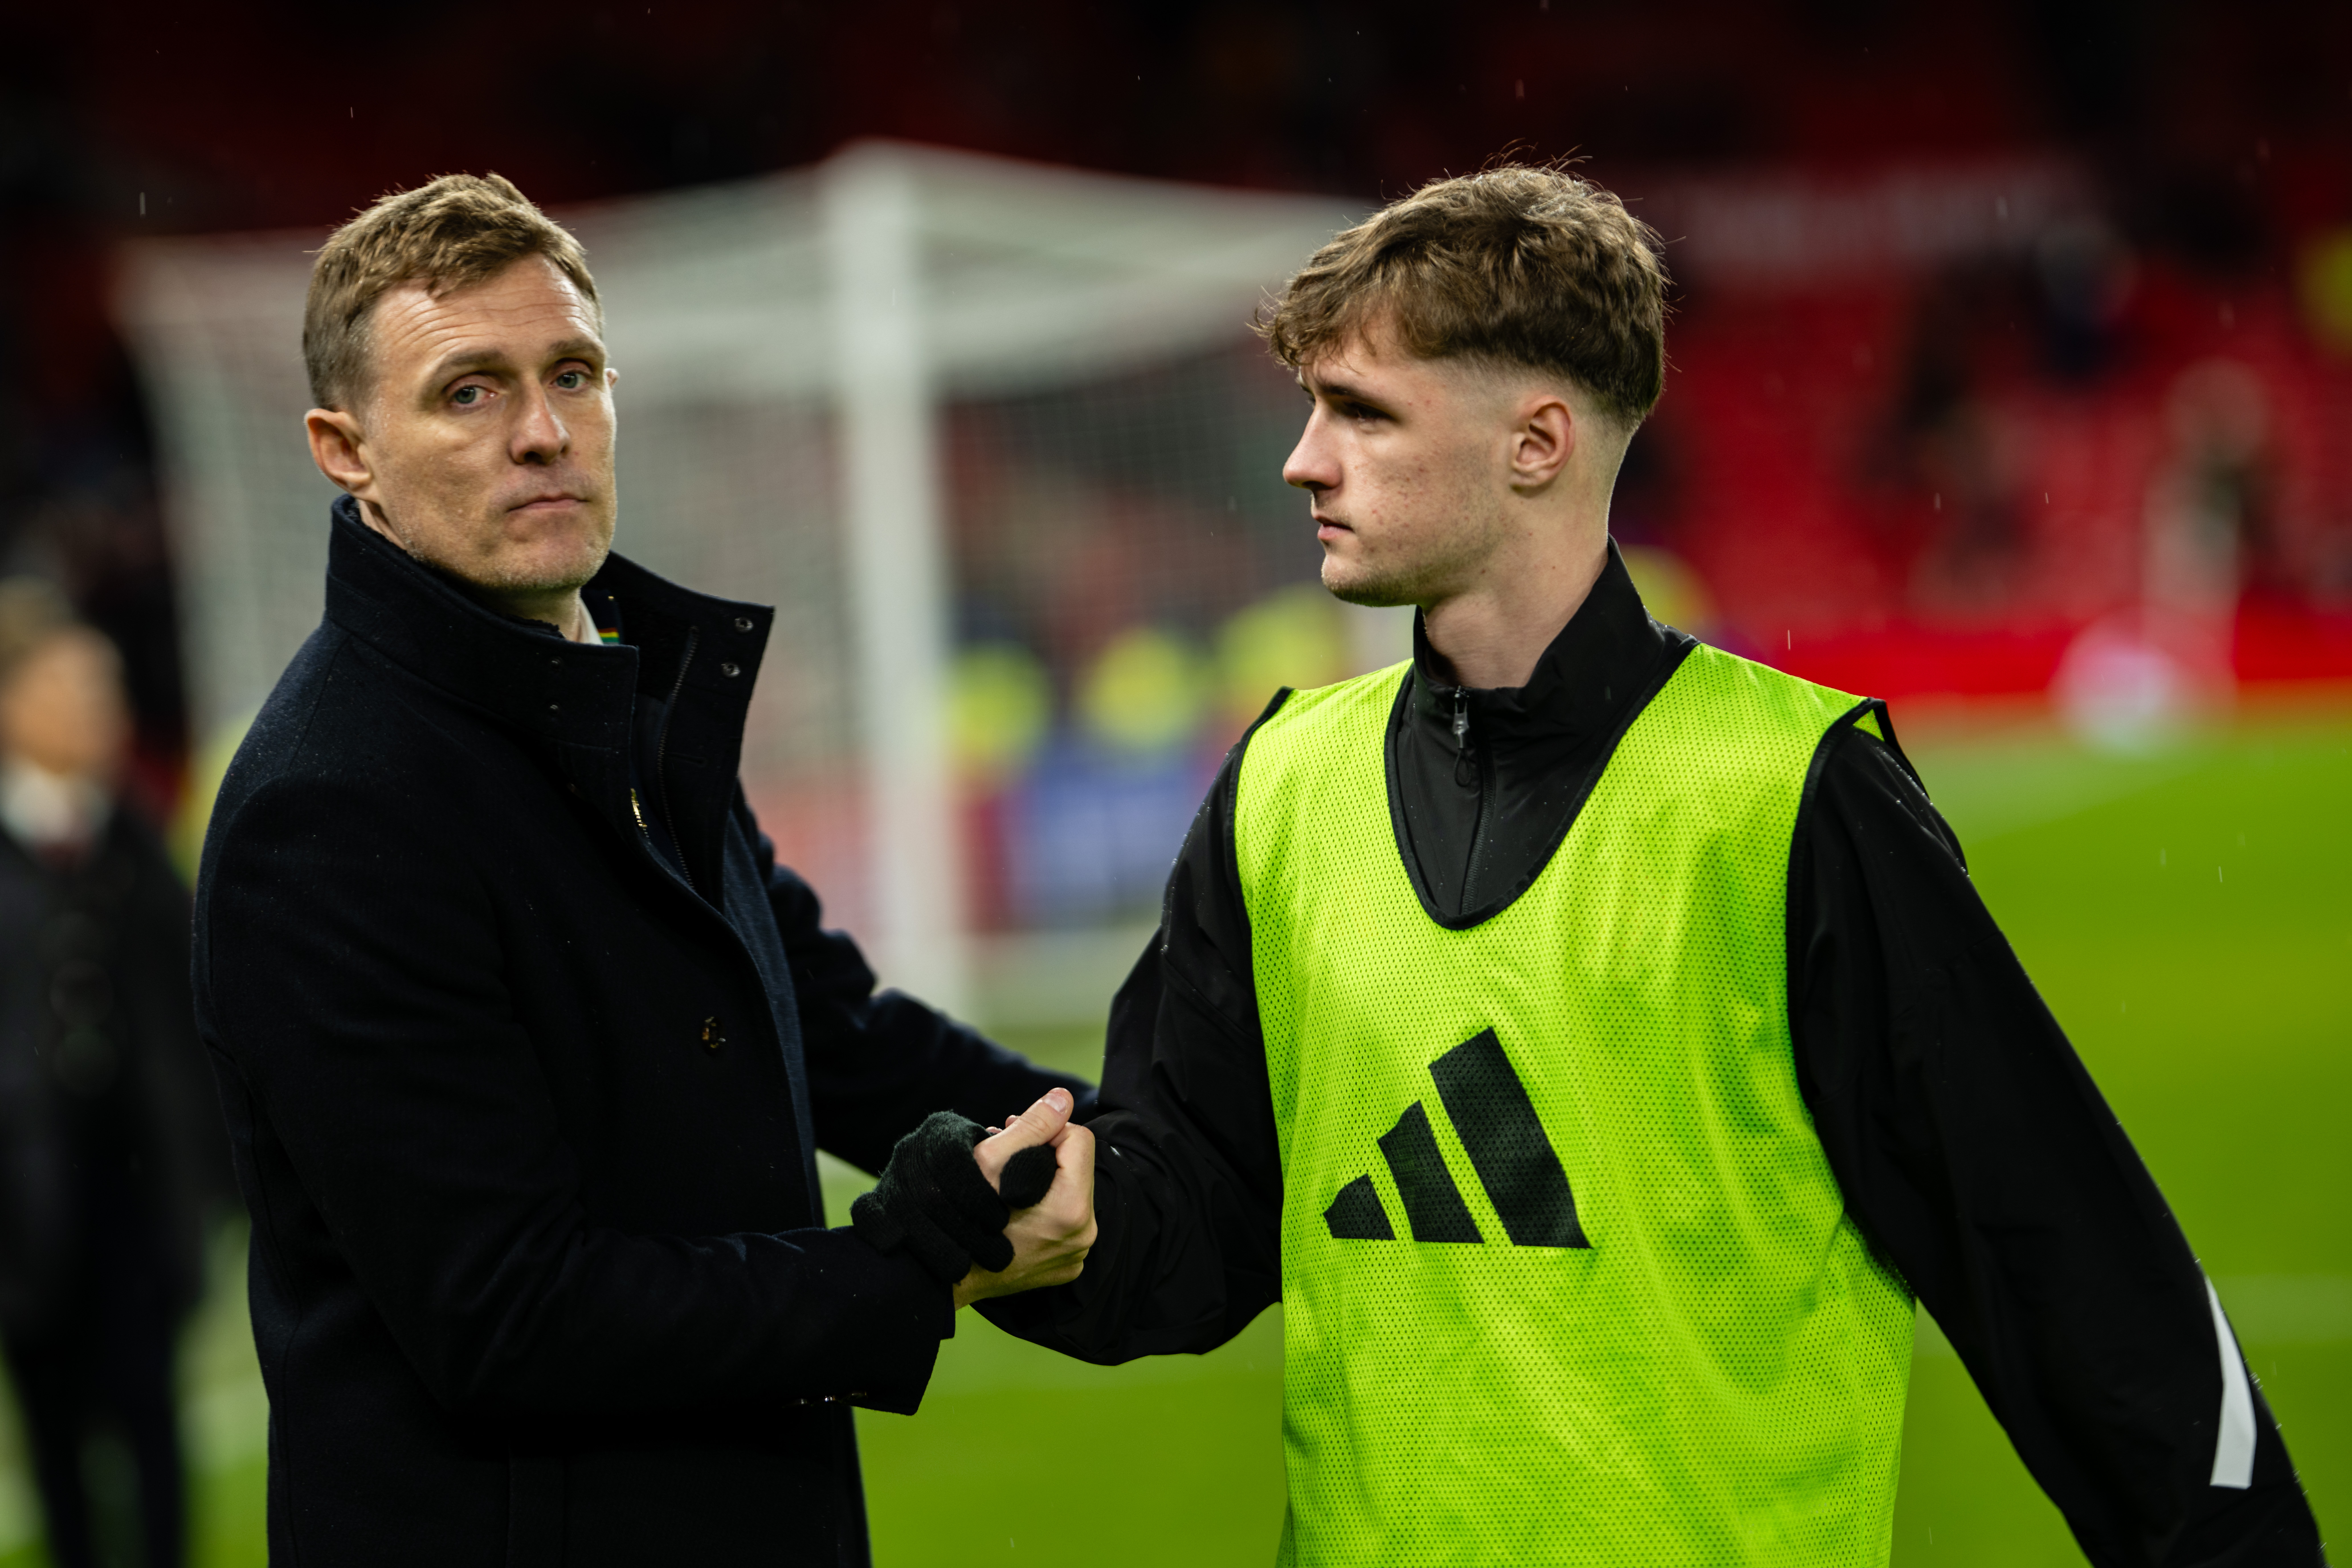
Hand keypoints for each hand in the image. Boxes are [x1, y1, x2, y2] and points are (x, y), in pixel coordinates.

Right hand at [951, 1088, 1095, 1309]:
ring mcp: (1074, 1256)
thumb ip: (1033, 1124)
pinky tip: (1013, 1207)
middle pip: (1076, 1169)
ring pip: (1070, 1194)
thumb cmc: (958, 1215)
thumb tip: (1063, 1098)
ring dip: (1043, 1179)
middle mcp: (1082, 1237)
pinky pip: (1064, 1223)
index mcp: (1071, 1210)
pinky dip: (1043, 1210)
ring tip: (1005, 1177)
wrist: (940, 1275)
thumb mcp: (990, 1160)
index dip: (1047, 1128)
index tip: (1014, 1131)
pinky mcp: (1065, 1268)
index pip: (1080, 1140)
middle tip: (1005, 1150)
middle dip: (1043, 1153)